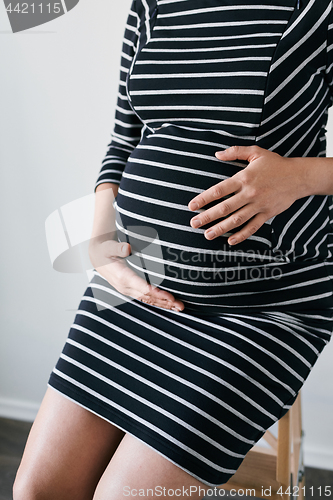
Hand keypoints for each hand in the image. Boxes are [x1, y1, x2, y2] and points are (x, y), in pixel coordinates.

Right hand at [89, 236, 184, 311]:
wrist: (97, 257)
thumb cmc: (105, 250)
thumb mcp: (109, 246)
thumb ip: (118, 247)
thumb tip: (127, 248)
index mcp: (122, 276)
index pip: (143, 288)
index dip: (157, 293)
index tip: (170, 296)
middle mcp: (125, 287)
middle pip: (148, 297)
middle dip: (165, 301)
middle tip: (180, 304)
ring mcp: (128, 290)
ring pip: (148, 300)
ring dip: (163, 304)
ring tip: (178, 307)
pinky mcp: (130, 291)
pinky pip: (145, 299)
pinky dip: (157, 303)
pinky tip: (168, 305)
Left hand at [188, 146, 308, 244]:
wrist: (299, 176)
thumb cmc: (275, 164)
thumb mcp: (256, 152)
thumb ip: (235, 152)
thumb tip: (217, 154)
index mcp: (244, 178)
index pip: (219, 190)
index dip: (203, 199)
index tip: (192, 206)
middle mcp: (250, 193)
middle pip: (224, 208)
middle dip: (207, 217)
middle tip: (193, 224)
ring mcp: (259, 205)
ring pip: (237, 220)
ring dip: (221, 228)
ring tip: (207, 235)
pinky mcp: (267, 213)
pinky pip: (253, 227)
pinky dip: (242, 235)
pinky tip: (231, 241)